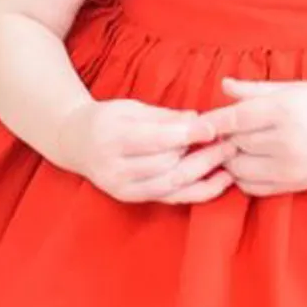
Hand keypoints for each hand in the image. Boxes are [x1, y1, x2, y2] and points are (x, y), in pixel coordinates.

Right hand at [57, 98, 238, 204]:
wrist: (75, 142)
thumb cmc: (107, 118)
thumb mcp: (131, 107)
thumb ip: (164, 116)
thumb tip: (197, 119)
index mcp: (114, 138)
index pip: (157, 140)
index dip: (188, 135)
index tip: (214, 127)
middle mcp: (116, 169)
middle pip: (167, 167)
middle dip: (203, 156)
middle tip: (231, 142)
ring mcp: (123, 188)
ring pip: (171, 186)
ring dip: (205, 174)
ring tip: (230, 160)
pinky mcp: (132, 198)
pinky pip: (170, 199)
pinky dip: (198, 192)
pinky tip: (220, 181)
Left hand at [200, 78, 306, 196]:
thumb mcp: (291, 88)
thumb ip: (254, 90)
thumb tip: (223, 86)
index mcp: (284, 111)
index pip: (236, 118)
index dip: (212, 121)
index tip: (196, 123)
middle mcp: (286, 140)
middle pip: (234, 143)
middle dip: (224, 137)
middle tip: (222, 130)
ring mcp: (289, 167)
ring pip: (239, 168)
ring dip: (231, 158)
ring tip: (237, 144)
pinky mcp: (291, 185)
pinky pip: (251, 186)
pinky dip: (243, 176)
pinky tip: (250, 161)